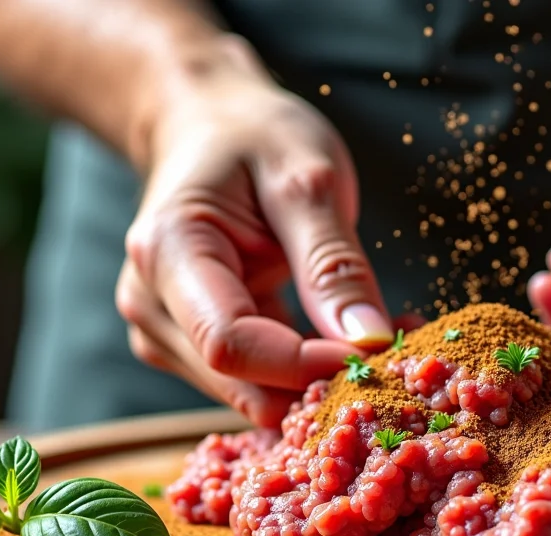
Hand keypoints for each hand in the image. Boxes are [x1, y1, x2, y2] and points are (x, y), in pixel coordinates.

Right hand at [116, 37, 394, 426]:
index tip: (380, 353)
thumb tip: (372, 341)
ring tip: (380, 336)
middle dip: (320, 380)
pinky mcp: (187, 347)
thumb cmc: (253, 136)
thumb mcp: (308, 178)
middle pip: (240, 383)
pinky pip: (253, 383)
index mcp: (168, 252)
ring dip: (317, 381)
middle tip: (400, 351)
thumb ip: (335, 262)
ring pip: (250, 395)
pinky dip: (305, 372)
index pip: (233, 345)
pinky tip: (348, 339)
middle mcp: (151, 305)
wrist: (203, 125)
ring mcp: (164, 332)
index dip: (307, 364)